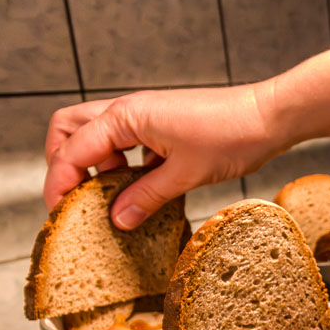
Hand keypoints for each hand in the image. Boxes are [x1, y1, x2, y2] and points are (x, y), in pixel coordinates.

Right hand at [43, 84, 286, 228]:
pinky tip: (140, 187)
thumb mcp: (186, 175)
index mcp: (126, 116)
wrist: (270, 116)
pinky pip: (128, 142)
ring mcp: (145, 114)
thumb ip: (147, 197)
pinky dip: (123, 163)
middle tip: (75, 198)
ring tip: (111, 198)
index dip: (60, 182)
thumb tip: (118, 220)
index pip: (72, 150)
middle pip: (70, 129)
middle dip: (64, 163)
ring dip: (96, 164)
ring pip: (98, 135)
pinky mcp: (163, 123)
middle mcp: (129, 110)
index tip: (59, 211)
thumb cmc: (233, 135)